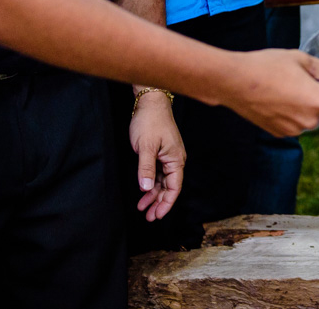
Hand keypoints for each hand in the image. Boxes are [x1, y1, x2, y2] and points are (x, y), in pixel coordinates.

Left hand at [130, 91, 185, 221]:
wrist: (150, 102)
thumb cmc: (150, 121)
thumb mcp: (146, 146)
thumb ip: (145, 168)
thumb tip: (145, 188)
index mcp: (176, 159)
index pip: (174, 187)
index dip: (166, 203)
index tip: (158, 216)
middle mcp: (175, 160)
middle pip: (169, 187)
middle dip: (159, 203)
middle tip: (149, 217)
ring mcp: (168, 156)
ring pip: (162, 181)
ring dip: (153, 195)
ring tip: (143, 208)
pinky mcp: (160, 153)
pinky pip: (157, 173)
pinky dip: (150, 183)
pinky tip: (143, 192)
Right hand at [225, 49, 318, 135]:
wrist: (233, 81)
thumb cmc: (266, 66)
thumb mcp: (300, 58)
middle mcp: (309, 120)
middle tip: (303, 80)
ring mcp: (293, 129)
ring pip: (308, 116)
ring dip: (304, 105)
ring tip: (284, 87)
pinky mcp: (278, 132)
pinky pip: (293, 122)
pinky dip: (290, 112)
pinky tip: (275, 97)